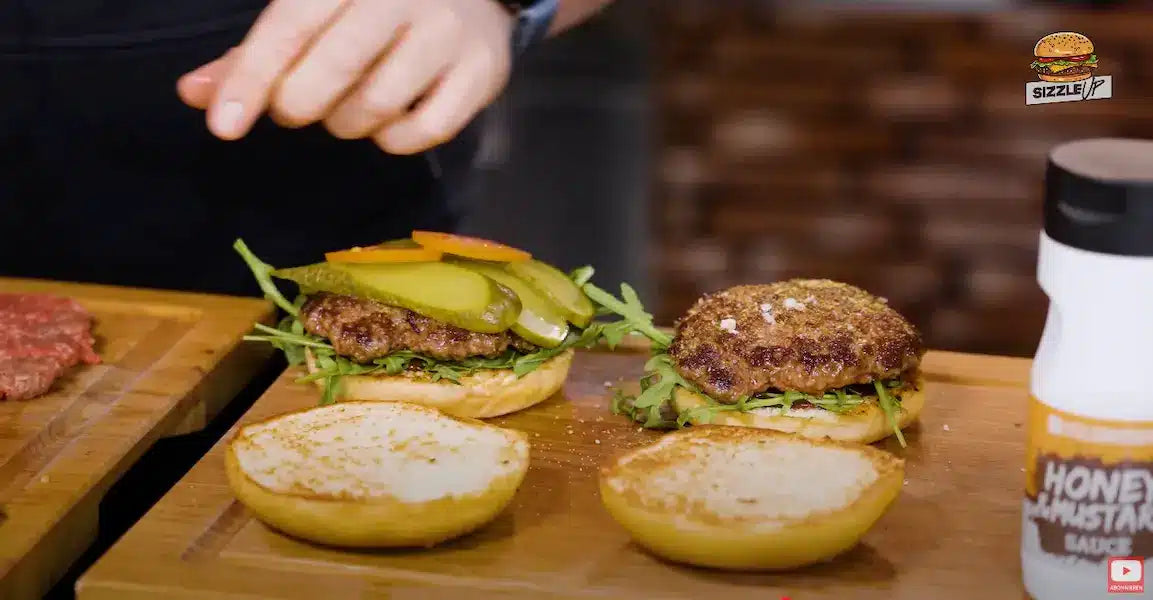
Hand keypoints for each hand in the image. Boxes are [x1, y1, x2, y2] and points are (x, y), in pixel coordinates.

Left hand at [177, 0, 513, 153]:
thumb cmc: (376, 5)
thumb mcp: (314, 9)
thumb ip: (255, 52)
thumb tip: (195, 95)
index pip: (292, 25)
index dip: (253, 77)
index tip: (224, 126)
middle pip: (337, 68)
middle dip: (299, 104)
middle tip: (295, 108)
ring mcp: (449, 35)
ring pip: (378, 105)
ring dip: (346, 124)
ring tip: (344, 108)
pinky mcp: (482, 74)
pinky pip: (424, 132)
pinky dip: (393, 140)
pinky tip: (388, 122)